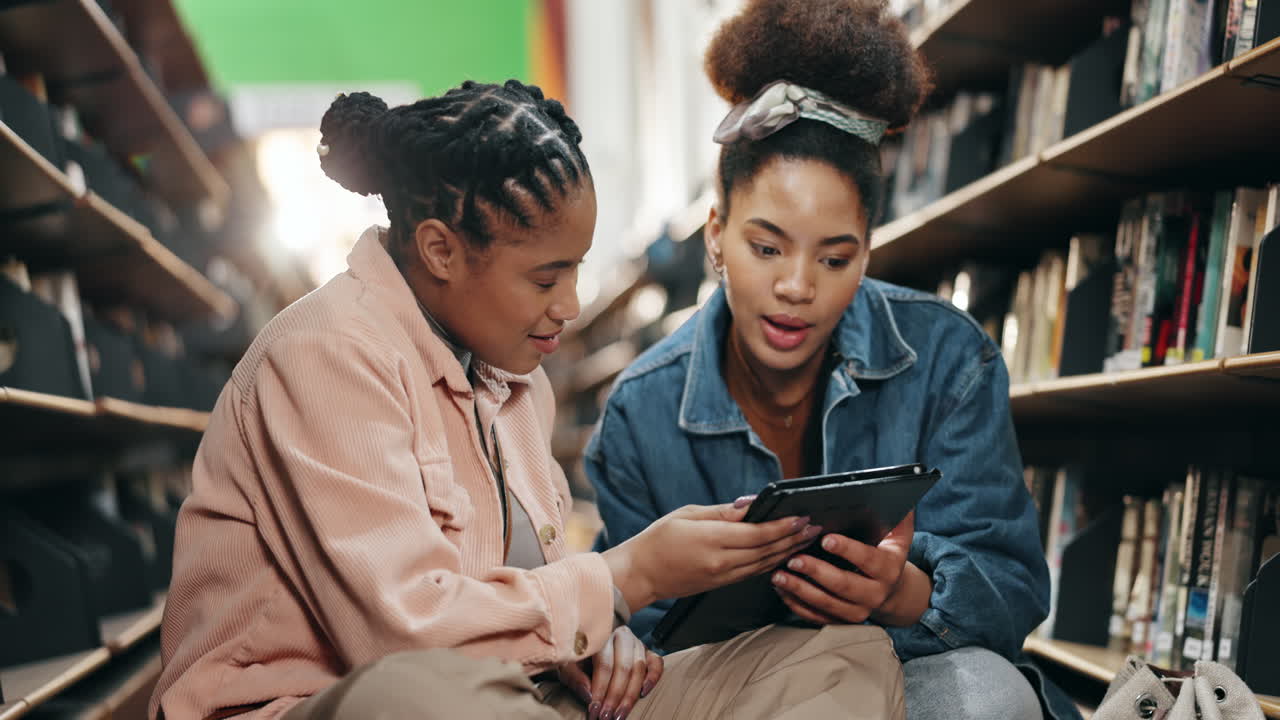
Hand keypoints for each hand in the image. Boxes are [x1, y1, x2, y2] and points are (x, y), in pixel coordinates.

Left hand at [558, 626, 661, 719]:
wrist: (591, 640)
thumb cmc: (578, 655)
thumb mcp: (568, 663)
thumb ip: (575, 677)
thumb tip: (588, 696)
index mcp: (601, 635)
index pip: (604, 665)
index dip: (600, 690)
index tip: (594, 710)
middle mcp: (621, 635)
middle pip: (623, 668)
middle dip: (615, 697)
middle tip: (606, 717)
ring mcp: (637, 642)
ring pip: (639, 669)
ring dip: (630, 696)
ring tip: (620, 715)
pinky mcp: (648, 650)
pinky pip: (656, 663)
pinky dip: (653, 678)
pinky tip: (643, 694)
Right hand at [603, 497, 821, 612]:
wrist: (640, 575)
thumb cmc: (659, 539)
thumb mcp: (688, 514)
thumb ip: (723, 512)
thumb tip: (751, 504)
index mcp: (713, 541)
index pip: (758, 534)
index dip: (784, 526)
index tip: (802, 516)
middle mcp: (722, 562)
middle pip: (768, 551)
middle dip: (794, 538)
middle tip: (815, 527)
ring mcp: (723, 577)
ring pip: (765, 565)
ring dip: (788, 552)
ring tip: (806, 540)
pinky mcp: (722, 584)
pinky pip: (754, 573)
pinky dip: (772, 562)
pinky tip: (783, 554)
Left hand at [771, 511, 930, 626]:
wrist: (892, 592)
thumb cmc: (886, 556)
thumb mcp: (898, 538)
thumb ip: (900, 519)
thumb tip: (903, 499)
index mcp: (888, 570)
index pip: (868, 559)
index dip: (847, 550)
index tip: (826, 539)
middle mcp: (875, 594)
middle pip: (844, 585)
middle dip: (816, 571)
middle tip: (794, 558)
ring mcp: (857, 611)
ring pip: (826, 603)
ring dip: (800, 589)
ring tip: (779, 575)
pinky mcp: (841, 621)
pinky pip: (816, 616)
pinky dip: (796, 604)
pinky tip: (781, 590)